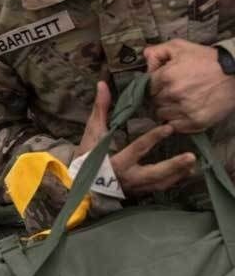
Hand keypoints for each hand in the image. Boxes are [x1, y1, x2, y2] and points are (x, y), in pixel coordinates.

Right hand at [78, 81, 195, 198]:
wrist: (82, 184)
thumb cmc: (87, 156)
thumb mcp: (92, 133)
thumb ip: (100, 109)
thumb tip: (102, 84)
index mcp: (116, 162)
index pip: (137, 149)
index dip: (153, 138)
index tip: (169, 128)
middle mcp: (128, 177)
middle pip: (155, 173)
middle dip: (173, 166)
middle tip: (191, 156)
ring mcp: (136, 187)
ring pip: (161, 183)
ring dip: (178, 174)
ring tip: (193, 163)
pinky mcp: (140, 192)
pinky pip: (160, 188)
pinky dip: (174, 181)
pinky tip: (185, 173)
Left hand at [145, 39, 234, 132]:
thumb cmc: (208, 59)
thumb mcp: (180, 47)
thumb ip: (157, 52)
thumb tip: (145, 58)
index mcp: (166, 76)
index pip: (146, 88)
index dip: (153, 86)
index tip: (161, 85)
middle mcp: (173, 94)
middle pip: (153, 102)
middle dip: (160, 97)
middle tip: (171, 93)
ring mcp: (185, 109)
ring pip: (162, 115)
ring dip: (167, 109)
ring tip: (179, 102)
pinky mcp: (197, 121)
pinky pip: (175, 126)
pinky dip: (177, 121)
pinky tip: (184, 112)